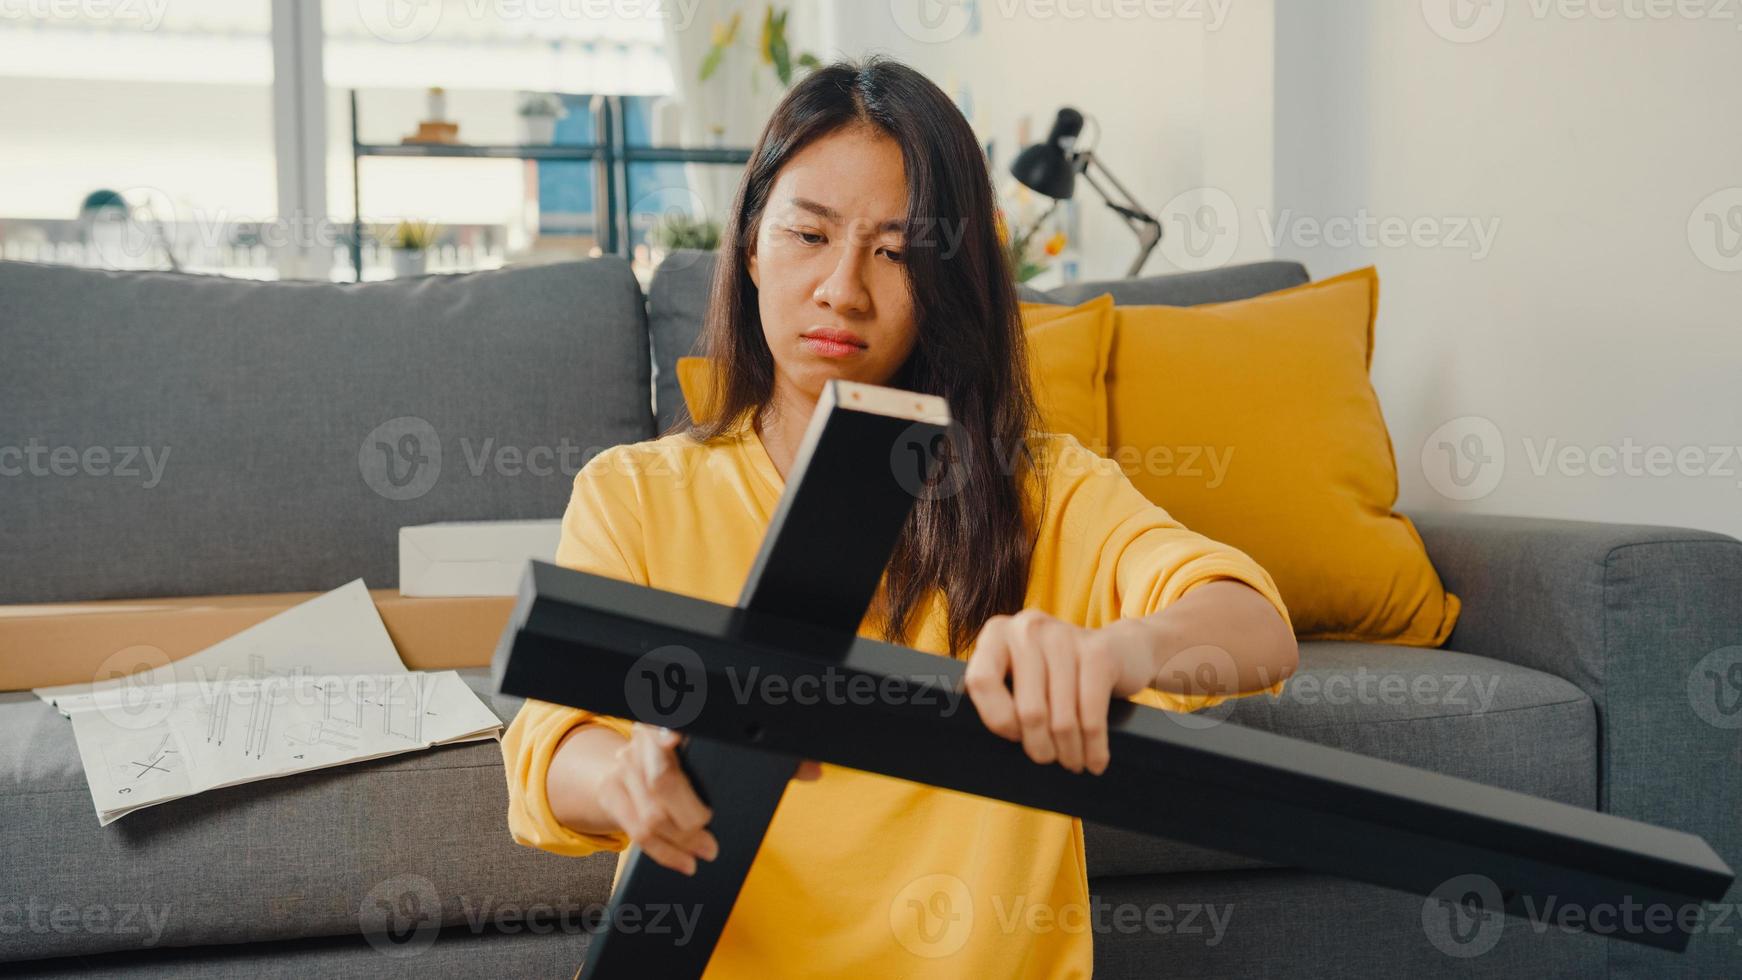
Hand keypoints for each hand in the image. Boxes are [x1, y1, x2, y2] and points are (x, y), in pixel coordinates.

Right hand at [593, 723, 821, 874]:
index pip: (668, 719)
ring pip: (649, 813)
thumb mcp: (726, 745)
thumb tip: (813, 770)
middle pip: (660, 779)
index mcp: (674, 718)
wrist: (638, 756)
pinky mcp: (614, 793)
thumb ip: (770, 755)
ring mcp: (624, 766)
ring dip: (680, 841)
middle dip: (689, 814)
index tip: (677, 738)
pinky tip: (685, 862)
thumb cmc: (694, 750)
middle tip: (710, 834)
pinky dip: (664, 853)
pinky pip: (635, 832)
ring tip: (705, 851)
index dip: (669, 728)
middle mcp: (645, 739)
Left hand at [964, 610, 1156, 774]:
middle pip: (1027, 709)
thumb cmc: (1058, 674)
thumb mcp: (1023, 674)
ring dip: (1069, 752)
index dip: (997, 718)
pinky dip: (1094, 746)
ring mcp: (1064, 636)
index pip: (981, 681)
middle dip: (1039, 747)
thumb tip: (982, 748)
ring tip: (1072, 763)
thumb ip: (1001, 695)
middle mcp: (1027, 628)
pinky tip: (1095, 760)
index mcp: (997, 633)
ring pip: (1061, 718)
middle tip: (1048, 759)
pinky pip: (1091, 714)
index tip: (1014, 736)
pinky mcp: (1098, 652)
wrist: (1120, 649)